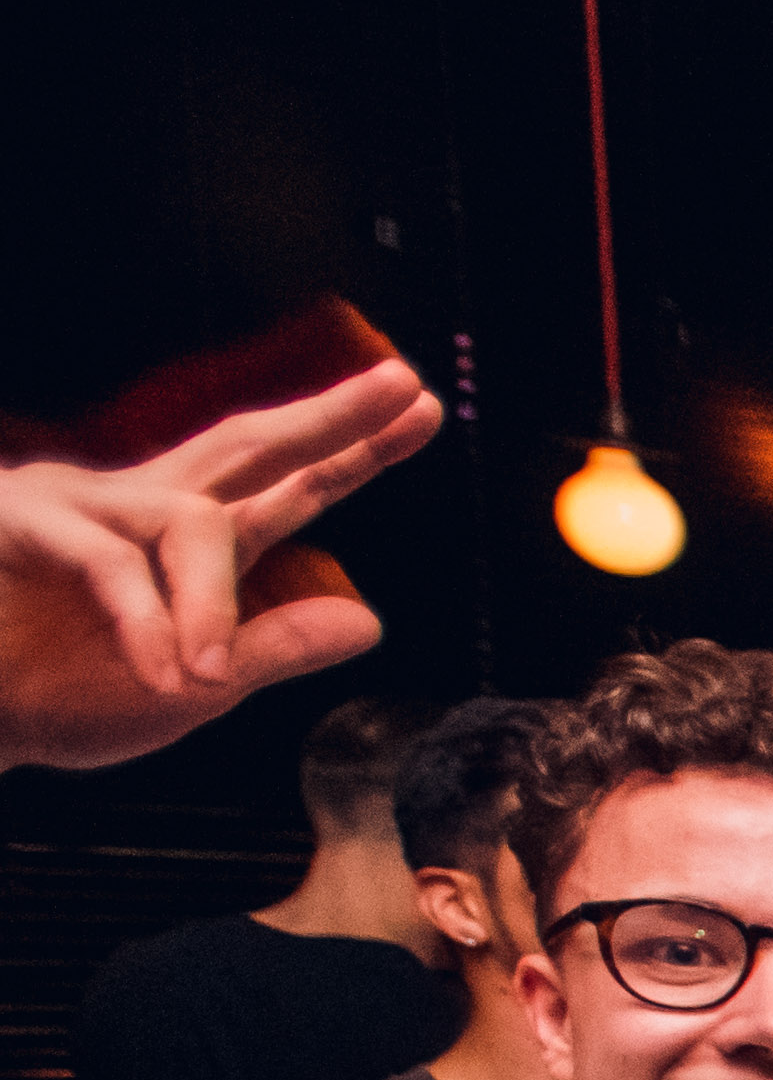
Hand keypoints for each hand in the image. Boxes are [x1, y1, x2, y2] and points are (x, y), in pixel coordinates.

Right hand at [0, 359, 442, 774]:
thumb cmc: (56, 697)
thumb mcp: (194, 690)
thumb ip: (272, 650)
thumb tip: (369, 622)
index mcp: (183, 543)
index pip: (285, 486)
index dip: (352, 449)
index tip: (424, 405)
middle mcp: (137, 506)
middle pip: (248, 446)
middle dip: (328, 416)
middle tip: (404, 382)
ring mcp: (78, 506)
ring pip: (190, 522)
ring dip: (212, 602)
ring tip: (208, 675)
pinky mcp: (20, 524)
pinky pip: (108, 565)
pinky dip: (146, 623)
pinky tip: (167, 672)